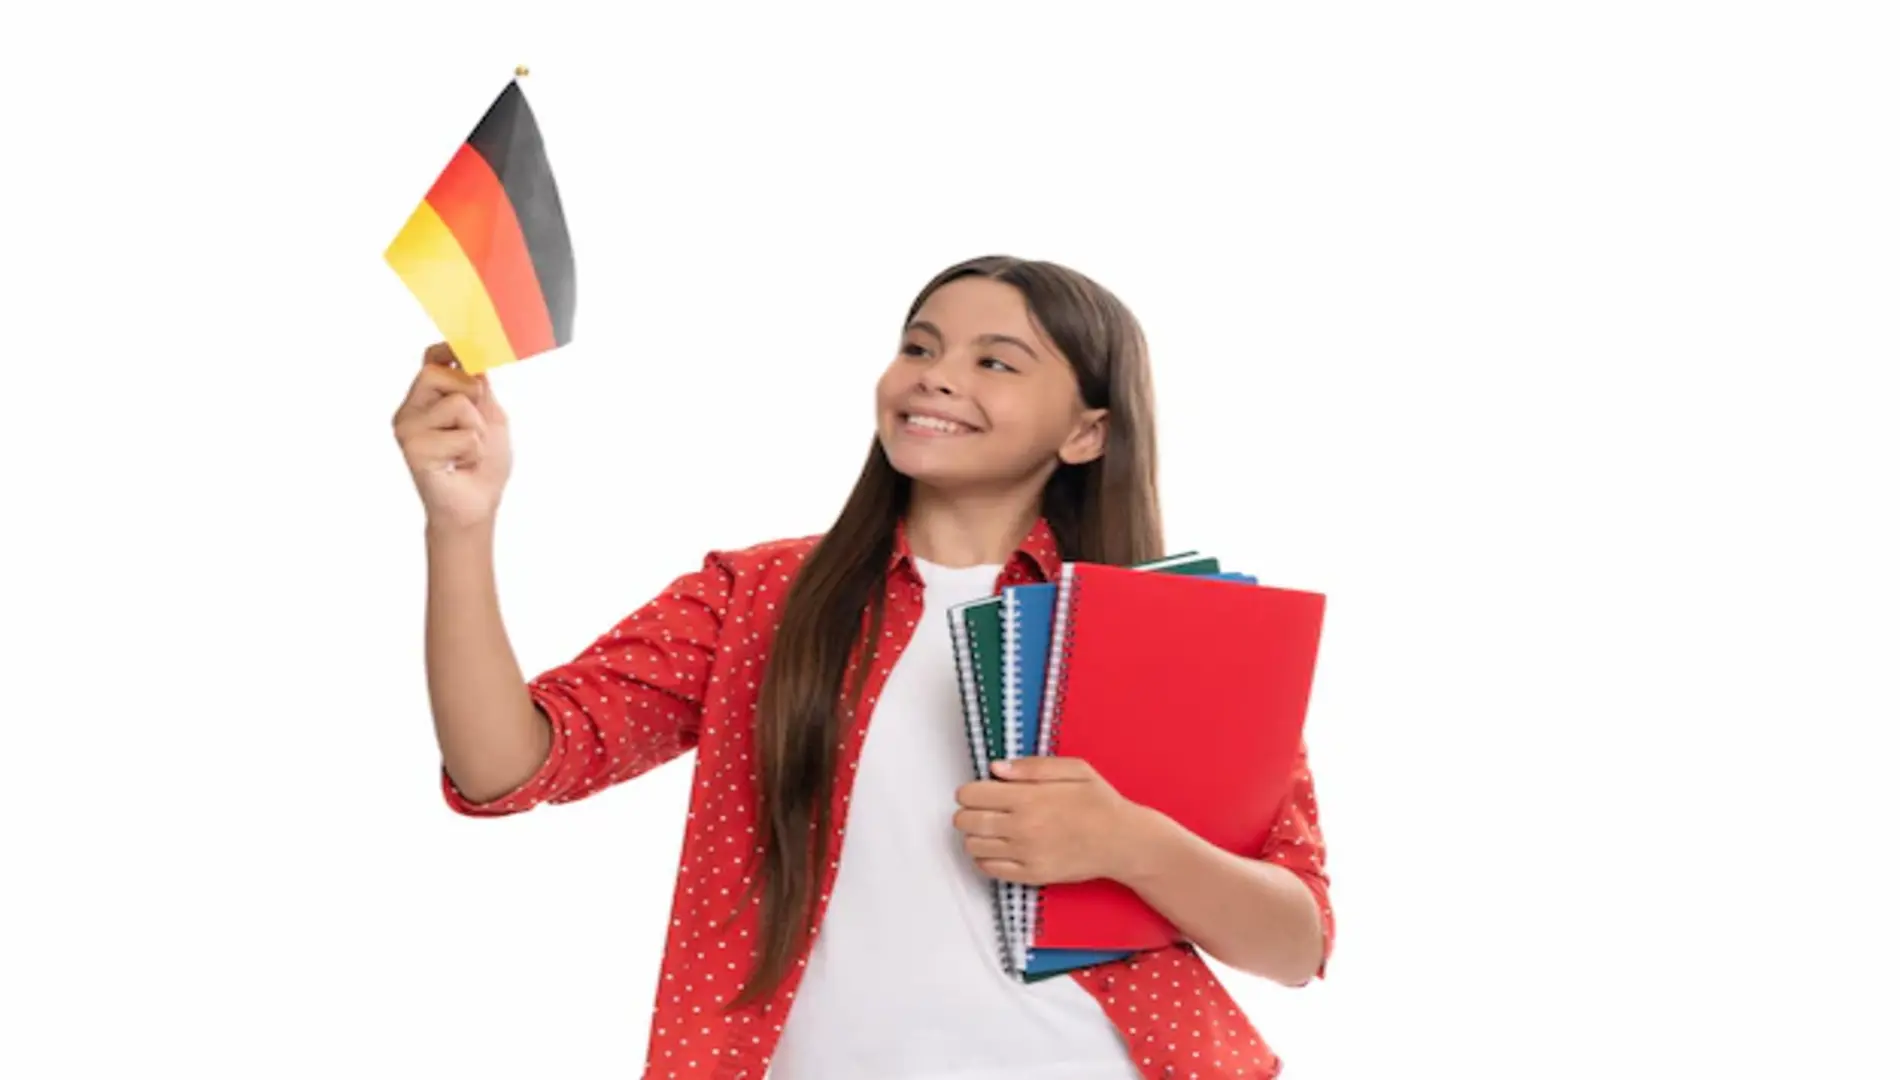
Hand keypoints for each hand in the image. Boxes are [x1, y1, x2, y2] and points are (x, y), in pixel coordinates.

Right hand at [393, 343, 511, 530]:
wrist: (476, 506)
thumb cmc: (482, 464)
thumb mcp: (489, 416)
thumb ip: (479, 386)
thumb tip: (473, 355)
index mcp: (427, 398)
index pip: (430, 358)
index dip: (448, 349)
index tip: (466, 354)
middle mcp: (411, 410)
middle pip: (435, 372)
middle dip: (470, 394)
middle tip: (474, 424)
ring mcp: (408, 429)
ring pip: (457, 404)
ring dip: (477, 430)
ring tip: (467, 451)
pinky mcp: (414, 450)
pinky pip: (462, 435)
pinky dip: (473, 451)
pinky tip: (459, 465)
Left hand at [952, 757, 1146, 885]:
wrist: (1123, 842)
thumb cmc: (1101, 804)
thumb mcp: (1074, 769)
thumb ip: (1031, 766)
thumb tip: (996, 768)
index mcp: (1029, 797)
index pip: (972, 795)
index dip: (969, 791)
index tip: (976, 791)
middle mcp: (1022, 827)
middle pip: (966, 822)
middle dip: (967, 812)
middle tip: (980, 809)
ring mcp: (1025, 854)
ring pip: (973, 846)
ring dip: (975, 835)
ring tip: (991, 828)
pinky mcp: (1031, 875)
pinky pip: (989, 869)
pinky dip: (985, 858)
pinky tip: (998, 848)